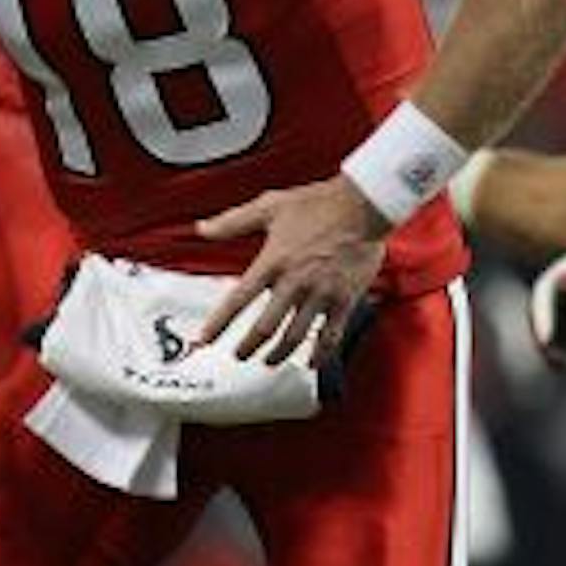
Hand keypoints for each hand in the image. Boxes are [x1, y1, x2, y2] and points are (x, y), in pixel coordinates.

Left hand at [196, 175, 387, 368]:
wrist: (362, 204)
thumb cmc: (318, 203)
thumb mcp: (269, 206)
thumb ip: (232, 221)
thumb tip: (203, 228)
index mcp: (273, 262)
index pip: (238, 300)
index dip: (218, 324)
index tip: (204, 340)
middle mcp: (294, 282)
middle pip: (264, 327)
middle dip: (248, 346)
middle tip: (239, 355)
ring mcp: (320, 294)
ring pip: (294, 336)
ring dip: (278, 354)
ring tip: (269, 360)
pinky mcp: (344, 300)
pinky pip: (330, 335)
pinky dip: (319, 354)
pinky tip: (311, 362)